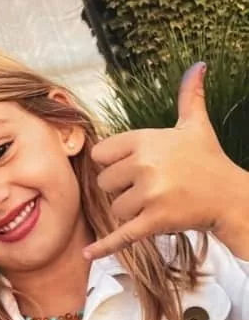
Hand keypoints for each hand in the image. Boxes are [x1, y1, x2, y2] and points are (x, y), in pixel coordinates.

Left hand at [83, 62, 248, 259]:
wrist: (233, 197)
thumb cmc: (208, 160)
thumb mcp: (195, 126)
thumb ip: (189, 96)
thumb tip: (198, 66)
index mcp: (145, 140)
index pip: (100, 155)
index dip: (114, 164)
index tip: (134, 166)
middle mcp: (145, 164)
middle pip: (104, 183)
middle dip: (122, 188)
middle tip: (151, 187)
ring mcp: (150, 194)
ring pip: (115, 207)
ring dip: (131, 210)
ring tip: (158, 202)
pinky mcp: (155, 220)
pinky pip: (123, 233)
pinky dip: (105, 246)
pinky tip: (87, 254)